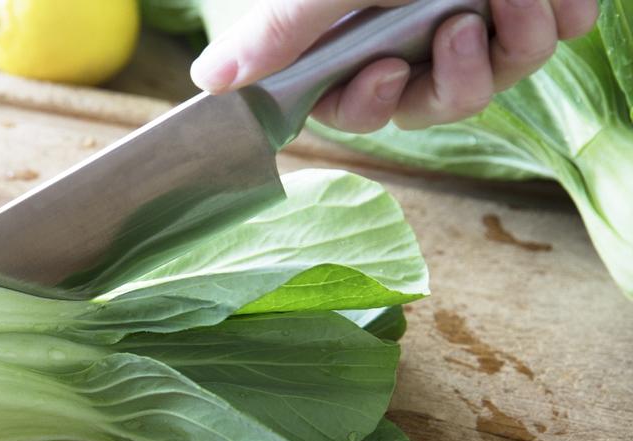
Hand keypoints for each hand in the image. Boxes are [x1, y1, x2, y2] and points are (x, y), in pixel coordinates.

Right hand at [191, 0, 598, 130]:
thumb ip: (279, 28)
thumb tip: (206, 80)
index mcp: (363, 34)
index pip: (353, 105)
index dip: (368, 103)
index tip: (386, 70)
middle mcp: (418, 35)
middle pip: (428, 106)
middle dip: (454, 81)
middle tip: (461, 26)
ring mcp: (479, 22)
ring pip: (493, 81)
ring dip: (511, 47)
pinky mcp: (537, 6)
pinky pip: (552, 40)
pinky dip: (558, 18)